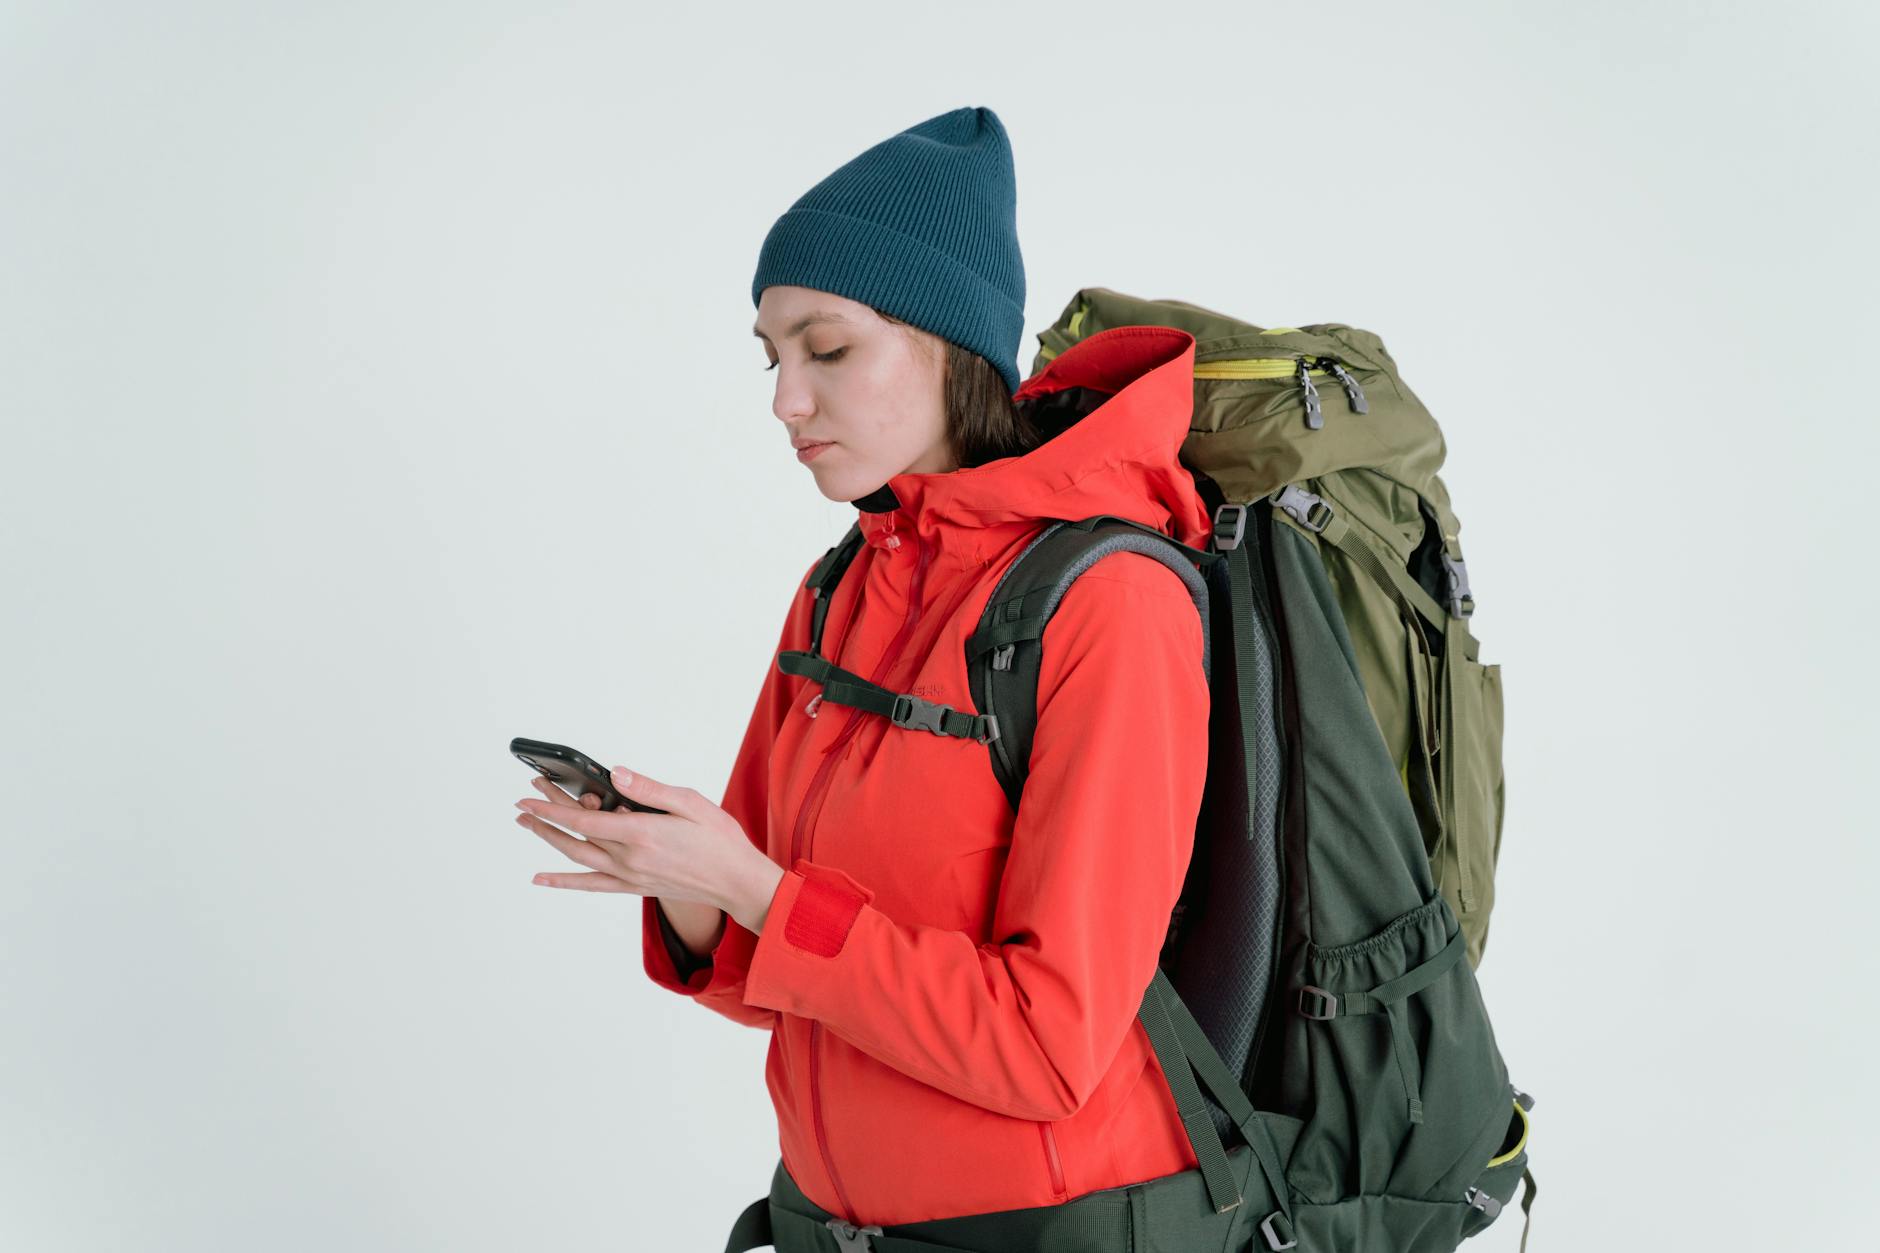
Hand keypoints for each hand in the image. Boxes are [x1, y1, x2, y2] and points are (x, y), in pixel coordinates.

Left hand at [513, 766, 785, 934]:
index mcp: (642, 834)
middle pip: (576, 836)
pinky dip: (563, 882)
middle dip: (546, 817)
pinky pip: (591, 885)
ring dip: (548, 841)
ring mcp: (630, 876)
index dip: (552, 808)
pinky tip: (541, 878)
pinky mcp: (634, 887)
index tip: (529, 796)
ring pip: (578, 857)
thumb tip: (616, 774)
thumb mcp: (690, 803)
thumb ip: (648, 790)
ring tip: (526, 825)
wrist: (737, 882)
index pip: (585, 820)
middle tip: (523, 803)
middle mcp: (630, 859)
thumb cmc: (720, 840)